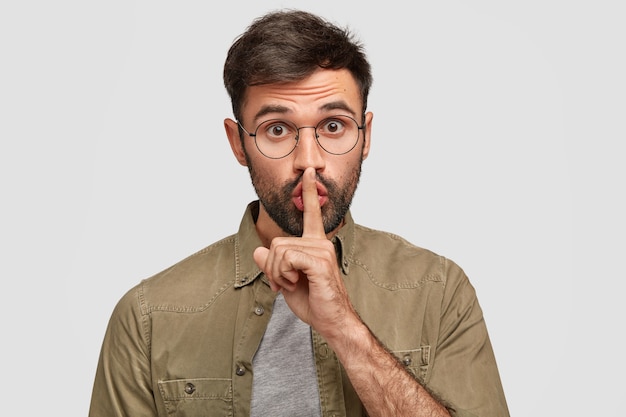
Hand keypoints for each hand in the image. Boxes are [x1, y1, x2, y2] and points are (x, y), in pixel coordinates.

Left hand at [253, 167, 354, 335]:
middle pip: (276, 242)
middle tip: (285, 283)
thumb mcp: (285, 281)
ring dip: (277, 273)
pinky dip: (283, 274)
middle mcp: (321, 243)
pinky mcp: (319, 262)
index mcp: (315, 244)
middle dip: (273, 267)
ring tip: (293, 284)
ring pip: (279, 251)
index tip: (309, 172)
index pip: (311, 214)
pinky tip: (296, 283)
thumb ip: (272, 264)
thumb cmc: (314, 302)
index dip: (309, 192)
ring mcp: (322, 251)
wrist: (332, 321)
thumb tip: (258, 250)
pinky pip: (286, 258)